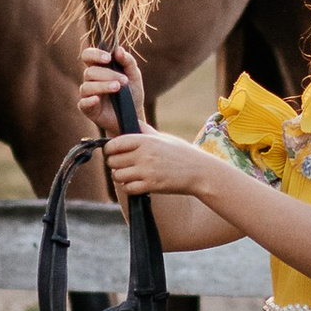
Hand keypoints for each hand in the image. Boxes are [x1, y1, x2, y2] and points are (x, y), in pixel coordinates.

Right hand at [76, 46, 142, 141]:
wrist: (133, 115)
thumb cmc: (131, 93)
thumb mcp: (134, 76)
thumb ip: (128, 62)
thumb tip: (119, 50)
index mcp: (99, 68)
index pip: (88, 55)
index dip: (95, 54)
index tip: (108, 58)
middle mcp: (91, 80)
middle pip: (90, 71)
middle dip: (107, 74)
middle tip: (123, 80)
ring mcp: (88, 94)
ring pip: (87, 86)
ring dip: (103, 86)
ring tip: (117, 88)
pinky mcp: (88, 108)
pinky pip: (83, 103)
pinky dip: (89, 100)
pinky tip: (97, 99)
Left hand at [78, 48, 208, 206]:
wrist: (200, 172)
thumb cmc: (182, 153)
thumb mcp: (163, 138)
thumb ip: (144, 131)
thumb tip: (130, 121)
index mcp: (146, 140)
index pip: (115, 143)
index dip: (109, 149)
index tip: (112, 152)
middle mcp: (145, 155)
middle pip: (113, 161)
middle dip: (114, 164)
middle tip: (122, 165)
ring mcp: (147, 171)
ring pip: (117, 176)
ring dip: (120, 177)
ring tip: (129, 175)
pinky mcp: (151, 186)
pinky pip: (128, 188)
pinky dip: (129, 188)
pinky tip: (136, 184)